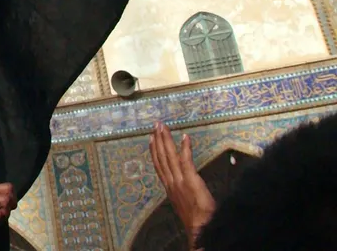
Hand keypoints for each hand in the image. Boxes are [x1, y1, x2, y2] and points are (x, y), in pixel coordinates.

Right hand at [150, 123, 214, 243]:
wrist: (199, 227)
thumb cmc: (195, 219)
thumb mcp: (182, 204)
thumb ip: (180, 192)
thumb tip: (180, 187)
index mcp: (169, 187)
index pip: (159, 165)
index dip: (154, 151)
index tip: (151, 138)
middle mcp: (171, 182)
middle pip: (162, 157)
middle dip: (158, 140)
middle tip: (156, 125)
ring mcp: (180, 180)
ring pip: (170, 156)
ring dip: (166, 140)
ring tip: (163, 127)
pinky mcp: (191, 180)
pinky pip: (186, 160)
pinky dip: (185, 148)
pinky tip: (185, 137)